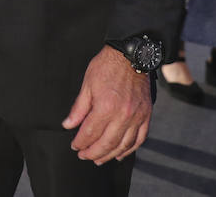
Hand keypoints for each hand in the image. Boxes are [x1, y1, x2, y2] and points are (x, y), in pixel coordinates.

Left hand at [61, 47, 151, 164]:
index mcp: (106, 107)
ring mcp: (137, 117)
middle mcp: (123, 115)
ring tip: (99, 159)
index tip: (75, 146)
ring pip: (123, 145)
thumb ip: (78, 108)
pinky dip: (129, 150)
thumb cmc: (106, 67)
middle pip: (107, 143)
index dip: (81, 142)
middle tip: (84, 156)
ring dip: (110, 155)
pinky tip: (120, 154)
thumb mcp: (87, 84)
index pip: (90, 132)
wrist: (131, 56)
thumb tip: (68, 125)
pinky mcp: (146, 116)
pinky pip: (139, 139)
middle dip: (93, 152)